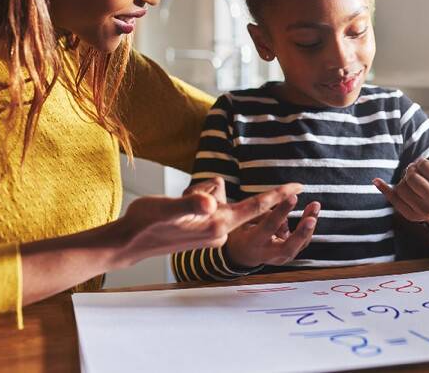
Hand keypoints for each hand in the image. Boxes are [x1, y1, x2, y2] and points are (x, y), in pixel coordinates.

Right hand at [116, 178, 303, 265]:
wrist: (129, 243)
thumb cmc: (147, 224)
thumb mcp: (168, 208)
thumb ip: (191, 204)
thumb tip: (210, 201)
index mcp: (217, 225)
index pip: (254, 207)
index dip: (277, 195)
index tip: (299, 185)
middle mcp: (219, 231)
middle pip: (228, 197)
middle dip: (208, 191)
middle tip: (182, 201)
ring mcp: (211, 233)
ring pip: (215, 198)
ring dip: (197, 196)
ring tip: (174, 209)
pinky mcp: (202, 232)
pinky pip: (207, 205)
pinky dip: (194, 202)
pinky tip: (174, 214)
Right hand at [224, 196, 319, 267]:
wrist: (242, 254)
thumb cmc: (243, 233)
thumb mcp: (244, 221)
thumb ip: (262, 214)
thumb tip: (283, 206)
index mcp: (254, 243)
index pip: (269, 226)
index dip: (282, 211)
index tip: (292, 197)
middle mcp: (268, 254)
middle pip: (288, 247)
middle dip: (301, 233)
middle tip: (312, 219)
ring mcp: (280, 258)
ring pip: (300, 245)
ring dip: (309, 226)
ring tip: (314, 205)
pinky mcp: (288, 255)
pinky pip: (302, 242)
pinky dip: (308, 228)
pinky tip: (312, 212)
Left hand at [373, 158, 428, 232]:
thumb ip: (425, 167)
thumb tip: (404, 168)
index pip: (425, 165)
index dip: (420, 162)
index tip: (422, 165)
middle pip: (412, 177)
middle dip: (410, 171)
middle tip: (413, 172)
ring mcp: (424, 211)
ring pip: (401, 187)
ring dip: (403, 181)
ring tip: (411, 183)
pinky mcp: (412, 216)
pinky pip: (393, 199)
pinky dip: (384, 188)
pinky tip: (377, 181)